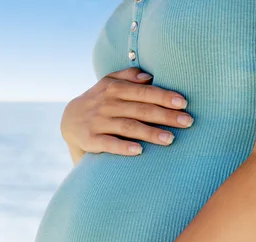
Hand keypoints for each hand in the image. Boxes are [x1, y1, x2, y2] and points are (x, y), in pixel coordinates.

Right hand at [61, 67, 192, 162]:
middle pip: (140, 109)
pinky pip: (108, 144)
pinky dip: (123, 147)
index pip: (143, 91)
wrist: (67, 121)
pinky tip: (139, 151)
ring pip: (128, 127)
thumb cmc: (97, 102)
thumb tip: (148, 76)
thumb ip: (127, 77)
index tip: (183, 103)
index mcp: (114, 89)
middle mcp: (106, 104)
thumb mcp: (107, 83)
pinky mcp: (90, 139)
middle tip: (188, 122)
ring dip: (150, 132)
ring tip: (170, 140)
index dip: (163, 96)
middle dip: (165, 116)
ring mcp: (98, 122)